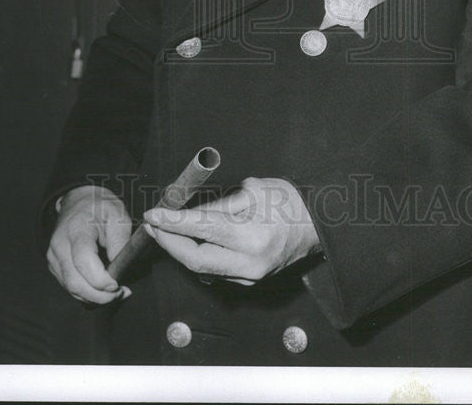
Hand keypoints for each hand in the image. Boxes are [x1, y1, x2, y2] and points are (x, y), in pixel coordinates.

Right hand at [46, 185, 132, 303]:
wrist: (79, 201)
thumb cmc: (100, 207)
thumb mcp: (117, 215)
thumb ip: (119, 241)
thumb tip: (119, 269)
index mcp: (76, 229)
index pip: (83, 261)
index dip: (99, 280)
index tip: (117, 286)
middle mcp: (59, 245)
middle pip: (74, 282)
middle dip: (99, 295)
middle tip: (121, 293)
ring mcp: (54, 257)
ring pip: (71, 289)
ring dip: (94, 297)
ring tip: (116, 293)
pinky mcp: (55, 266)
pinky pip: (70, 287)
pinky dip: (87, 293)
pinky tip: (102, 290)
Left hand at [143, 177, 320, 284]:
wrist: (317, 224)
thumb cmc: (288, 201)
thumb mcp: (253, 190)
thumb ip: (217, 202)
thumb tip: (184, 206)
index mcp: (252, 237)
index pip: (202, 230)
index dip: (173, 222)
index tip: (154, 215)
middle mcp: (249, 263)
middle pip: (195, 260)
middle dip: (169, 242)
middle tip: (154, 225)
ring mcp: (249, 277)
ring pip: (202, 268)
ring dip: (181, 249)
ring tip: (168, 229)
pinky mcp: (249, 281)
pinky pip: (216, 270)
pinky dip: (199, 255)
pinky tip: (192, 241)